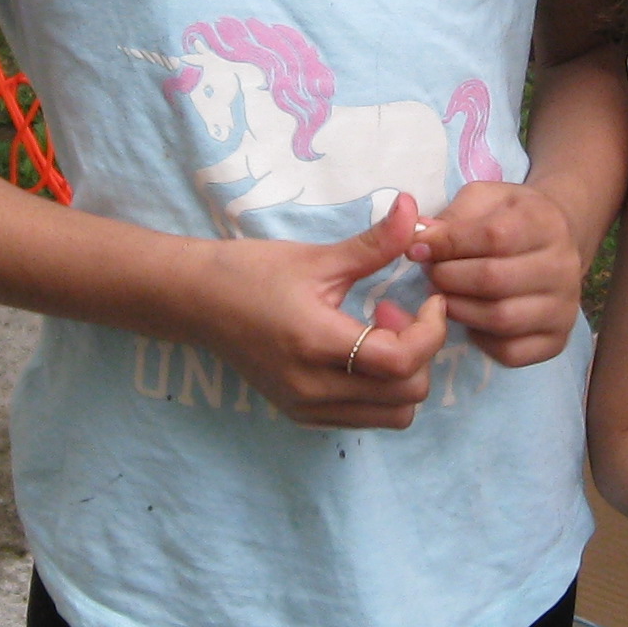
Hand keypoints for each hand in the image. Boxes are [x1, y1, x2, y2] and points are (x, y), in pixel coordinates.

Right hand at [190, 194, 452, 428]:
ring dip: (402, 376)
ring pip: (392, 415)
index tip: (430, 300)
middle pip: (406, 396)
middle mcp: (313, 388)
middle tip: (397, 312)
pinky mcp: (302, 414)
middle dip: (419, 352)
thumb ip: (374, 243)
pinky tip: (359, 350)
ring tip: (378, 334)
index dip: (431, 331)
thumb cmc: (252, 272)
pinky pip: (365, 416)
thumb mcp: (317, 257)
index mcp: (317, 343)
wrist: (196, 301)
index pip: (401, 361)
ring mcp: (306, 407)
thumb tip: (415, 210)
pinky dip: (379, 389)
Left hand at [411, 181, 585, 368]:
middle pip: (494, 280)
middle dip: (448, 278)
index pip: (494, 237)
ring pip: (501, 319)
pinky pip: (511, 351)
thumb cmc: (510, 218)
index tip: (417, 248)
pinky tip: (472, 321)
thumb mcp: (484, 199)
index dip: (448, 244)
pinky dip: (482, 341)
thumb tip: (419, 239)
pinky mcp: (557, 339)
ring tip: (444, 298)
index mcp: (545, 223)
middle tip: (431, 274)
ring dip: (459, 310)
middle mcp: (564, 267)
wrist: (554, 243)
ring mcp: (565, 307)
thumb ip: (452, 216)